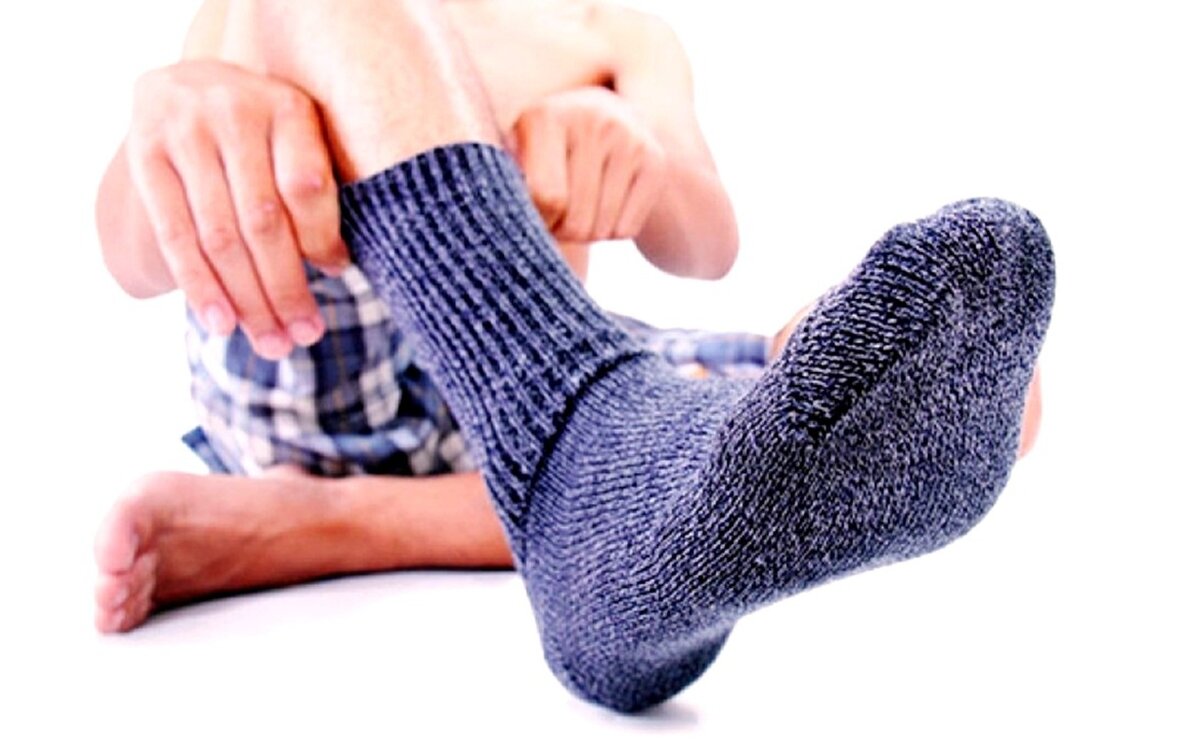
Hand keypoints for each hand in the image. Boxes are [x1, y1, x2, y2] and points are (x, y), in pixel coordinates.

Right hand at [126, 59, 348, 358]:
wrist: (187, 88)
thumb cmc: (265, 135)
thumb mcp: (299, 142)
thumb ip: (316, 191)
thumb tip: (335, 265)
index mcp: (285, 105)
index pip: (305, 185)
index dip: (322, 237)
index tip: (338, 274)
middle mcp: (232, 110)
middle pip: (262, 220)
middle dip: (285, 288)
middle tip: (304, 336)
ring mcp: (182, 130)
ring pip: (219, 236)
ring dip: (246, 300)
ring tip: (271, 343)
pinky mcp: (144, 153)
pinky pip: (175, 234)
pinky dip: (200, 286)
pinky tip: (222, 323)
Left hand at [511, 87, 666, 243]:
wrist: (603, 115)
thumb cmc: (544, 147)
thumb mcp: (516, 152)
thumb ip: (506, 182)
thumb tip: (508, 224)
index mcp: (547, 116)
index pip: (547, 198)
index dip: (539, 220)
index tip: (535, 214)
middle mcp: (593, 120)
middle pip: (577, 221)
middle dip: (563, 232)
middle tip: (557, 217)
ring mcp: (629, 139)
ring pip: (602, 230)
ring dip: (587, 234)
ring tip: (580, 209)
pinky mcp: (655, 160)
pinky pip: (627, 229)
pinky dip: (612, 231)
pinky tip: (606, 205)